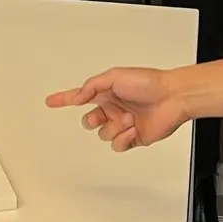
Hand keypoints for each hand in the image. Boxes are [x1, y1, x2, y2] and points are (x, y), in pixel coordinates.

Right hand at [45, 67, 189, 152]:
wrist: (171, 98)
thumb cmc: (148, 82)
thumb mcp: (115, 76)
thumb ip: (92, 86)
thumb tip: (77, 97)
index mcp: (106, 92)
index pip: (80, 96)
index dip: (64, 99)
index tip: (50, 101)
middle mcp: (113, 108)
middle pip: (89, 120)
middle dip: (94, 119)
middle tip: (103, 115)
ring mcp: (122, 123)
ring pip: (103, 134)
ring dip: (115, 127)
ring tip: (129, 118)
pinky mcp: (133, 137)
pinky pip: (117, 145)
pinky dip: (123, 137)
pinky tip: (133, 128)